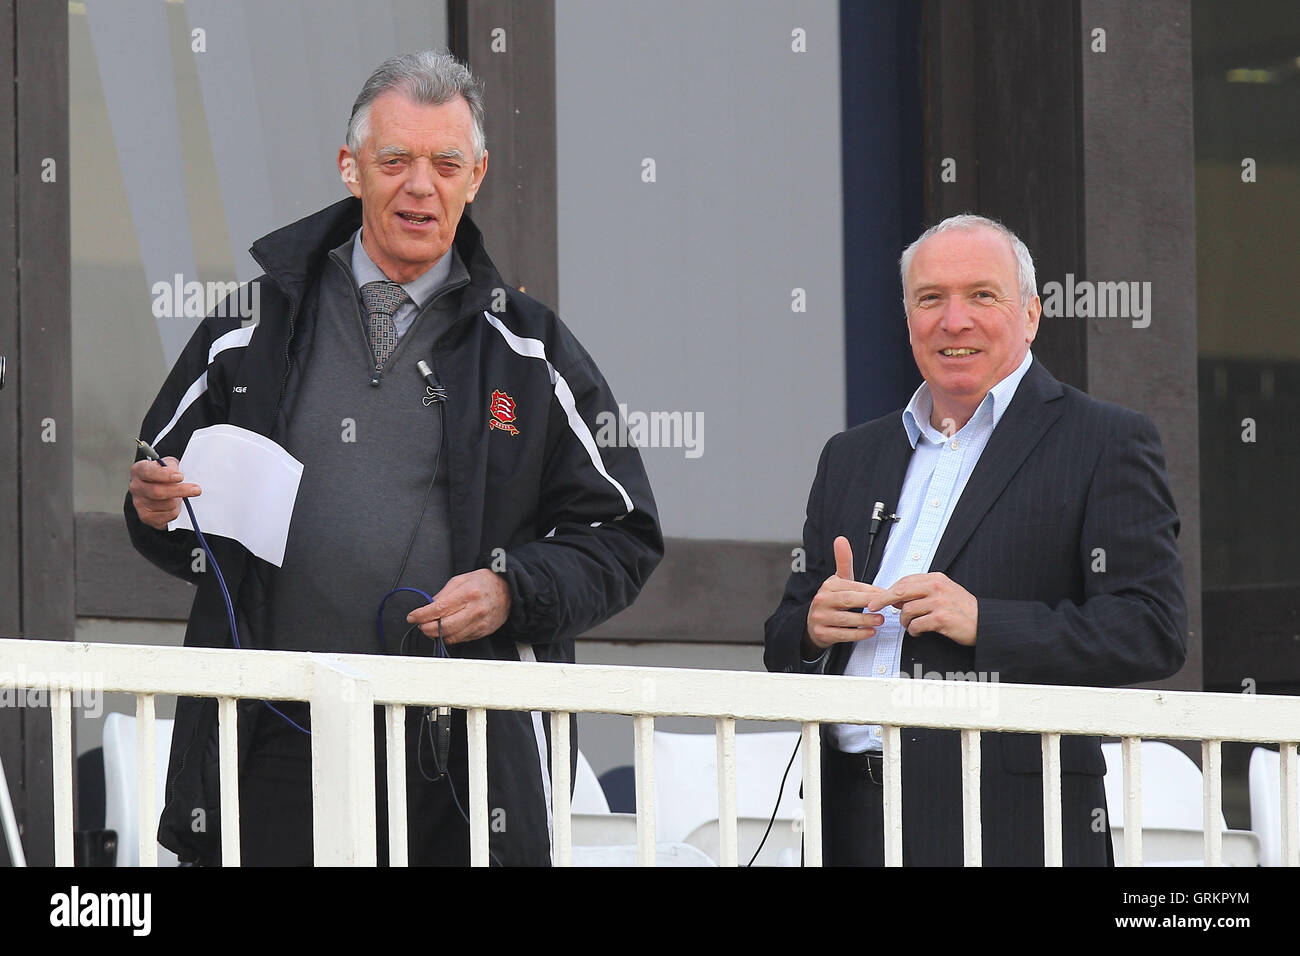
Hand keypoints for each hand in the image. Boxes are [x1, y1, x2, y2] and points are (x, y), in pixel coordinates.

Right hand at [129, 457, 201, 529]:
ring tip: (180, 496)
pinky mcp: (146, 517)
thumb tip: (176, 473)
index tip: (180, 476)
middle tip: (196, 489)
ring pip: (166, 505)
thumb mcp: (168, 464)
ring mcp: (139, 503)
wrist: (158, 488)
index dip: (165, 475)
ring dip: (179, 501)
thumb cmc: (164, 475)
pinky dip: (176, 511)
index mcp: (139, 471)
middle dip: (180, 491)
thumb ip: (172, 466)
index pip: (149, 472)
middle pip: (158, 492)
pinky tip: (175, 506)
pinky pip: (168, 516)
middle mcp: (136, 487)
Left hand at [407, 569, 511, 644]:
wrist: (509, 590)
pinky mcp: (482, 631)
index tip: (412, 616)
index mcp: (468, 593)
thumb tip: (429, 605)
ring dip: (436, 634)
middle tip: (420, 624)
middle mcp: (474, 610)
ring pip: (451, 636)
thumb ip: (444, 593)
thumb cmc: (485, 582)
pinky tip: (445, 630)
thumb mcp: (462, 579)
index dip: (422, 615)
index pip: (439, 609)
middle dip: (426, 628)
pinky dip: (449, 636)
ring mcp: (479, 623)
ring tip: (430, 627)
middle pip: (443, 626)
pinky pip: (461, 639)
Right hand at [804, 536, 889, 653]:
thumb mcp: (838, 580)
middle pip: (848, 600)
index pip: (852, 586)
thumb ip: (843, 561)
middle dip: (868, 603)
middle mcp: (822, 600)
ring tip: (880, 620)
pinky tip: (870, 632)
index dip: (869, 591)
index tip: (885, 594)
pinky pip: (842, 634)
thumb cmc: (832, 600)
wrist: (813, 624)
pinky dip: (858, 634)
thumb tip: (841, 539)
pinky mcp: (822, 633)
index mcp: (828, 586)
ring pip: (846, 619)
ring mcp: (820, 618)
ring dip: (866, 620)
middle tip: (885, 606)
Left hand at [868, 573, 978, 645]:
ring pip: (907, 610)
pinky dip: (913, 630)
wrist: (984, 622)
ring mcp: (939, 602)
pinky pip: (916, 624)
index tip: (877, 597)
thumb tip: (897, 597)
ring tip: (910, 625)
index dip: (888, 590)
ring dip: (904, 621)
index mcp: (936, 578)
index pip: (904, 581)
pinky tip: (918, 632)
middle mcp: (937, 587)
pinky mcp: (941, 618)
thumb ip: (922, 591)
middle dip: (882, 599)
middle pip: (900, 591)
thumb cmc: (962, 609)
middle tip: (872, 607)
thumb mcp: (943, 592)